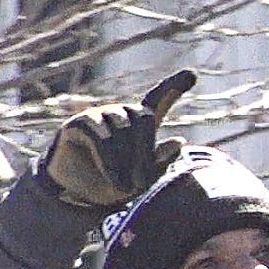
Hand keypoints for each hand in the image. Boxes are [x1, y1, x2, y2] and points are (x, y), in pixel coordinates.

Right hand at [39, 70, 193, 211]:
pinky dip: (109, 158)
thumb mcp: (142, 178)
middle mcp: (121, 113)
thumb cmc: (114, 182)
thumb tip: (180, 141)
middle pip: (145, 118)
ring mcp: (100, 114)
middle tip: (141, 184)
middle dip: (145, 152)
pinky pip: (100, 135)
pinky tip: (113, 176)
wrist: (77, 194)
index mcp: (140, 124)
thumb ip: (161, 161)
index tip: (191, 74)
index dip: (173, 87)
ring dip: (127, 159)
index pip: (157, 100)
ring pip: (124, 127)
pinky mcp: (80, 122)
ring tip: (125, 186)